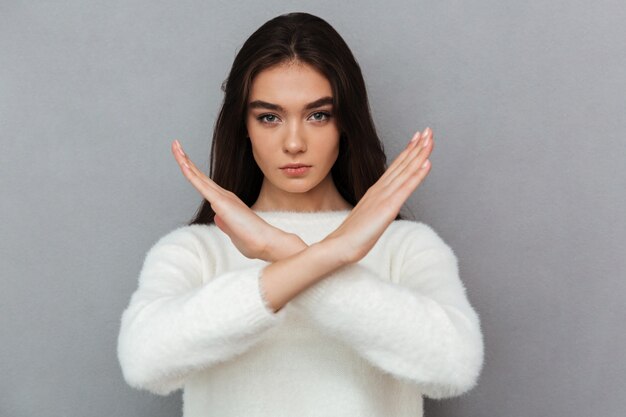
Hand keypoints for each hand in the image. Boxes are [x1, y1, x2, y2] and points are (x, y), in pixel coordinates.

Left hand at [171, 139, 294, 261]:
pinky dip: (191, 175)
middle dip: (186, 160)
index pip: (204, 184)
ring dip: (185, 161)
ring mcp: (223, 198)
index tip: (183, 160)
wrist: (266, 243)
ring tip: (175, 146)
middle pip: (199, 176)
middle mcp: (224, 196)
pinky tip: (183, 164)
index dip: (192, 171)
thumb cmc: (253, 240)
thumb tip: (217, 218)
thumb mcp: (233, 232)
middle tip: (176, 145)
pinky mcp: (222, 203)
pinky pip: (202, 187)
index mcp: (226, 202)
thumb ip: (225, 223)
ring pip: (199, 177)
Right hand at [323, 127, 433, 263]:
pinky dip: (417, 174)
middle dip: (416, 146)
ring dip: (419, 153)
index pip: (395, 167)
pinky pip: (406, 188)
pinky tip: (427, 163)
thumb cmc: (352, 235)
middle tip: (428, 130)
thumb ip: (375, 206)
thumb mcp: (367, 216)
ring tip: (429, 139)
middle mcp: (381, 189)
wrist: (340, 245)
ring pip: (406, 171)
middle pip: (402, 164)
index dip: (408, 151)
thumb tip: (381, 205)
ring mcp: (384, 197)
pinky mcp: (388, 208)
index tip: (417, 138)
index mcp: (376, 191)